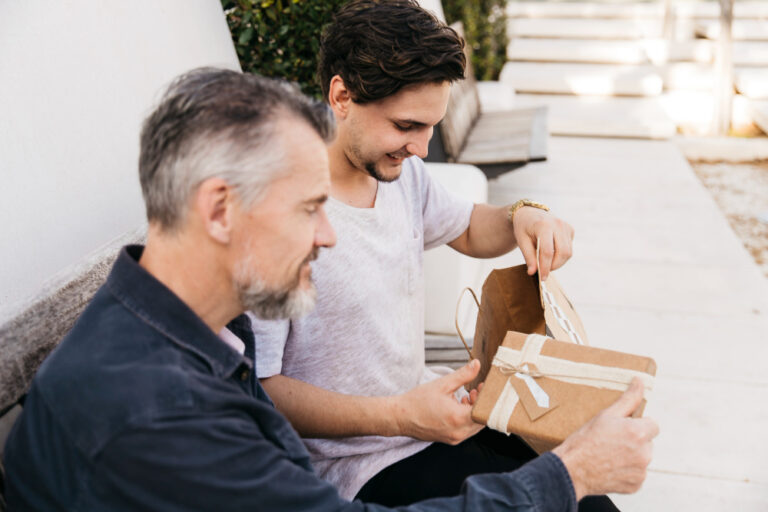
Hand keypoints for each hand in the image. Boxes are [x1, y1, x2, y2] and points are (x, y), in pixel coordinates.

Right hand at [390, 360, 484, 444]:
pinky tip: (460, 405)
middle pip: (482, 420)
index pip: (484, 411)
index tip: (486, 386)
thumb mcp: (442, 384)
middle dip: (482, 404)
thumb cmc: (418, 401)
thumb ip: (463, 375)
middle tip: (477, 388)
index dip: (488, 398)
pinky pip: (466, 430)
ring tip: (468, 396)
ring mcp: (455, 438)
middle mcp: (459, 432)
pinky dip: (467, 418)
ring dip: (475, 411)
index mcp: (458, 418)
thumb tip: (476, 365)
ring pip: (475, 426)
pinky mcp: (451, 439)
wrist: (400, 417)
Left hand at [512, 207, 573, 280]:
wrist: (529, 213)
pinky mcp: (570, 229)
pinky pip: (569, 248)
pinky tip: (551, 251)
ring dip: (558, 262)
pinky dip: (561, 255)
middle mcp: (557, 224)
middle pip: (562, 253)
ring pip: (568, 252)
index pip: (548, 252)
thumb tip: (533, 272)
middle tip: (544, 271)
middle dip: (554, 266)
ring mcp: (566, 226)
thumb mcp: (521, 241)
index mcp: (543, 226)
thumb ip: (528, 257)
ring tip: (546, 262)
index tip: (542, 278)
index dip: (545, 267)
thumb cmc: (524, 228)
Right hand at [552, 378, 658, 499]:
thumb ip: (628, 398)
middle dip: (634, 440)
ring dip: (631, 456)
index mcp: (639, 433)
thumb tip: (640, 382)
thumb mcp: (606, 415)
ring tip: (609, 454)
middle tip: (612, 440)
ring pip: (642, 458)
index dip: (637, 424)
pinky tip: (610, 466)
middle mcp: (644, 453)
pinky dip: (627, 471)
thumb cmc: (586, 440)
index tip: (622, 427)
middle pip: (647, 442)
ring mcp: (641, 471)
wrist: (573, 470)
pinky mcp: (635, 485)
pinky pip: (637, 474)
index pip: (653, 424)